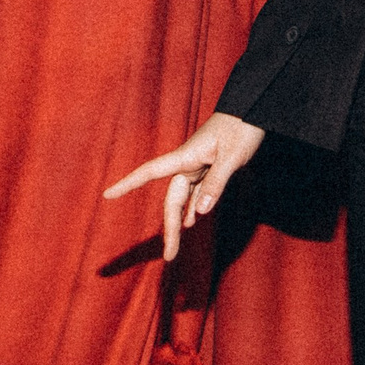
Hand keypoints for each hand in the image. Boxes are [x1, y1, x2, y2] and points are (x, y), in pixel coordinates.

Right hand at [103, 113, 265, 262]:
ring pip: (184, 199)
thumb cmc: (242, 126)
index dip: (128, 184)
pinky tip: (192, 221)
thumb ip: (216, 183)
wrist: (257, 107)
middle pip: (172, 200)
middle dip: (170, 228)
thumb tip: (198, 214)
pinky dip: (195, 207)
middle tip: (169, 257)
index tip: (107, 195)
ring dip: (180, 222)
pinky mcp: (213, 167)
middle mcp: (188, 163)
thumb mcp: (232, 156)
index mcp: (186, 157)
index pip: (149, 172)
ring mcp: (200, 166)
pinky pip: (199, 192)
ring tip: (174, 248)